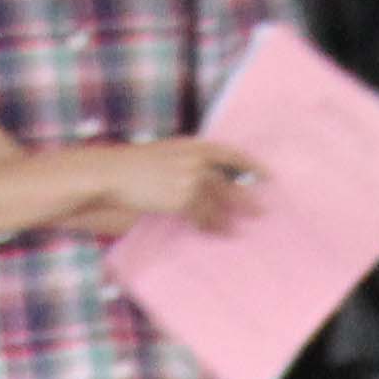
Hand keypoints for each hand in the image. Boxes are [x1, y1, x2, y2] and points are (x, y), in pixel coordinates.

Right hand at [93, 137, 261, 233]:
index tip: (268, 175)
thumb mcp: (164, 154)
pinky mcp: (182, 199)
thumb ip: (186, 161)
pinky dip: (209, 226)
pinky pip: (203, 216)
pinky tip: (216, 233)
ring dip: (227, 218)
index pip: (230, 153)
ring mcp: (190, 179)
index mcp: (192, 145)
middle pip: (229, 182)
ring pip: (217, 203)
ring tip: (236, 230)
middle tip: (262, 211)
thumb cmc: (133, 166)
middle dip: (246, 198)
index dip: (251, 164)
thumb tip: (205, 177)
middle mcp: (195, 160)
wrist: (111, 173)